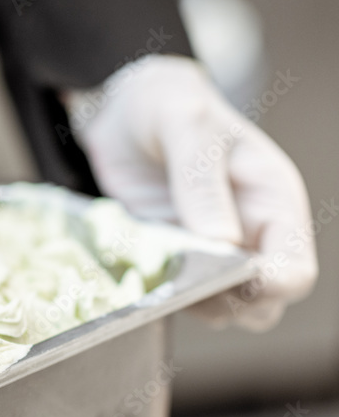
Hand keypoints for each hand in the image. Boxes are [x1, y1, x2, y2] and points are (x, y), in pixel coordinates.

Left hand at [64, 54, 317, 330]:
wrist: (122, 109)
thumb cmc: (167, 106)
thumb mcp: (185, 125)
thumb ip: (200, 179)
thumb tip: (222, 240)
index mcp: (272, 202)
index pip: (294, 270)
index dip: (267, 286)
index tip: (223, 277)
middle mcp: (250, 234)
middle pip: (262, 305)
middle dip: (227, 302)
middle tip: (181, 277)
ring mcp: (211, 252)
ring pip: (221, 310)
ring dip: (191, 304)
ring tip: (157, 271)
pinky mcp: (173, 259)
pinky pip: (178, 298)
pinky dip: (162, 296)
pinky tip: (139, 272)